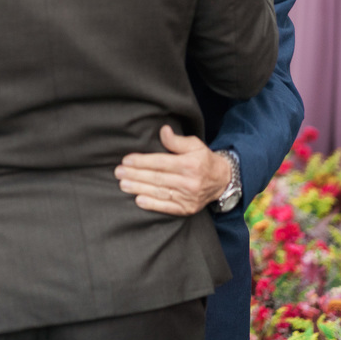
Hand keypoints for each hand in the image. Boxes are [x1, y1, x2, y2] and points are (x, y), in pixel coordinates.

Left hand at [115, 126, 232, 215]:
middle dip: (135, 174)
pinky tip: (138, 200)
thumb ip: (177, 140)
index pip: (161, 162)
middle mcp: (189, 182)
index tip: (126, 160)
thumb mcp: (194, 145)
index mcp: (190, 164)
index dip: (142, 161)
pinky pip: (167, 207)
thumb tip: (163, 131)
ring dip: (139, 188)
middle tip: (118, 172)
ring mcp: (188, 197)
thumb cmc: (204, 160)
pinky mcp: (187, 209)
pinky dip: (152, 204)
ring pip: (159, 192)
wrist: (222, 181)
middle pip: (157, 177)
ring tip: (123, 184)